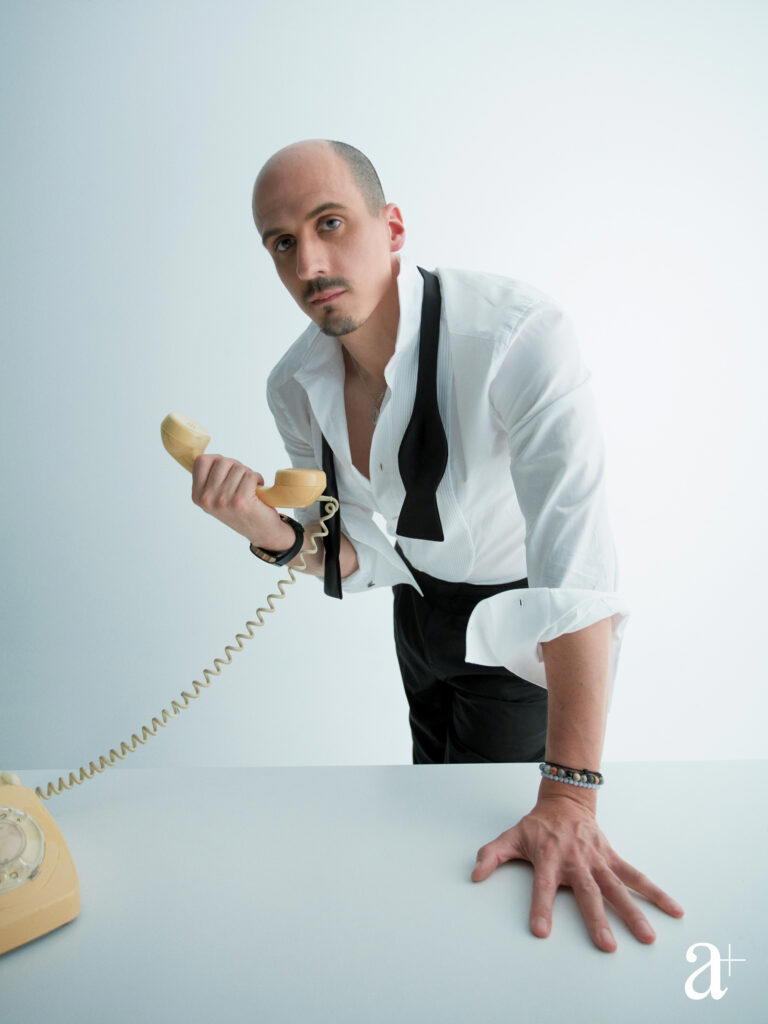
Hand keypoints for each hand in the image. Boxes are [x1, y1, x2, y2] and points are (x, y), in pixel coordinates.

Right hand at [191, 453, 285, 546]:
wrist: (261, 531)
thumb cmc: (240, 509)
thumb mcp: (216, 496)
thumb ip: (210, 478)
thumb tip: (209, 457)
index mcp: (197, 495)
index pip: (201, 460)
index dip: (218, 460)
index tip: (227, 472)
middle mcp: (207, 498)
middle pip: (222, 461)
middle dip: (236, 467)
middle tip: (241, 482)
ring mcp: (223, 500)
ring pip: (238, 468)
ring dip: (248, 474)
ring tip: (249, 489)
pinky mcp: (240, 501)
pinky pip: (250, 475)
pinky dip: (258, 479)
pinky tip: (257, 491)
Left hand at [470, 792, 684, 951]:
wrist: (565, 801)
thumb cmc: (537, 826)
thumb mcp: (510, 837)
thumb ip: (492, 855)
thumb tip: (474, 874)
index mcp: (549, 858)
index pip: (542, 886)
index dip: (540, 907)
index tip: (541, 931)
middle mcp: (576, 861)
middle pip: (588, 893)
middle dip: (596, 919)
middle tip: (607, 946)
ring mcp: (597, 860)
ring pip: (618, 888)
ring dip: (633, 912)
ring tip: (648, 936)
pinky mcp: (612, 857)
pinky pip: (636, 876)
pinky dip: (656, 892)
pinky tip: (674, 909)